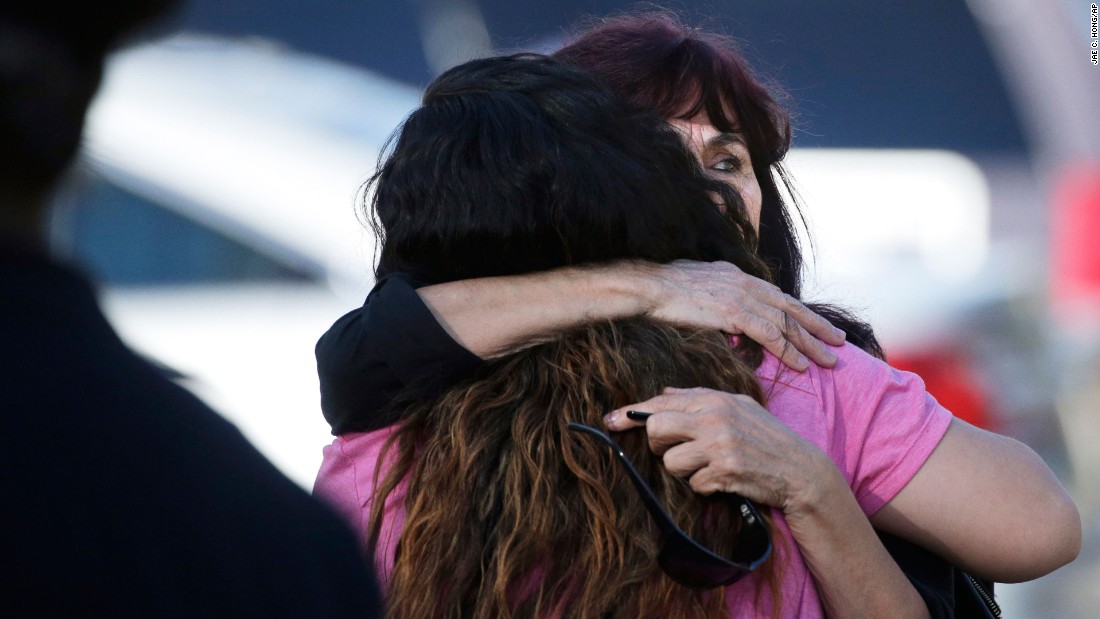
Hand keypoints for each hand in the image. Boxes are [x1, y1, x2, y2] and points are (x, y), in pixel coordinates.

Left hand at [605, 387, 833, 514]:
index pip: (661, 403)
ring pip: (671, 462)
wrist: (800, 470)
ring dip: (683, 470)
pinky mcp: (725, 472)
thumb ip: (698, 399)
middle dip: (659, 445)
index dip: (630, 413)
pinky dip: (703, 486)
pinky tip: (722, 479)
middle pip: (656, 429)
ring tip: (706, 466)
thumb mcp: (737, 407)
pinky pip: (693, 484)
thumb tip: (662, 394)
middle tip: (676, 451)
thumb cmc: (766, 437)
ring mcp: (719, 446)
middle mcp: (715, 419)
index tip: (610, 420)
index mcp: (714, 400)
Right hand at [639, 260, 844, 370]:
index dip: (800, 312)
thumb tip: (720, 310)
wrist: (648, 287)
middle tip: (839, 341)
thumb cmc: (663, 290)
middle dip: (817, 326)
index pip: (777, 296)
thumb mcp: (696, 285)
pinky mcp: (734, 313)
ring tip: (829, 360)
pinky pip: (770, 335)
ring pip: (787, 323)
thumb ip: (715, 296)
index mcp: (738, 276)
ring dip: (811, 343)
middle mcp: (746, 284)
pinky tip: (802, 365)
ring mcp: (742, 297)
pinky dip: (788, 351)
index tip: (817, 324)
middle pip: (791, 308)